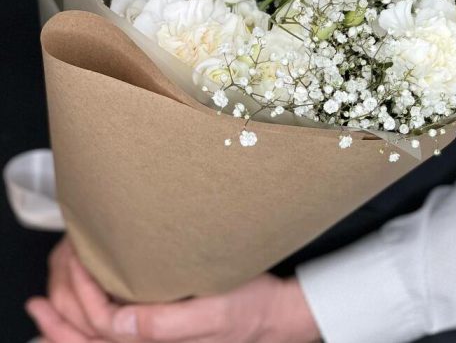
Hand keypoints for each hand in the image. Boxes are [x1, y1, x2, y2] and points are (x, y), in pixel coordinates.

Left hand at [27, 237, 320, 342]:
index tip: (75, 262)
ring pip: (97, 337)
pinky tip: (87, 307)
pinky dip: (91, 321)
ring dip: (68, 321)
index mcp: (155, 342)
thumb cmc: (248, 308)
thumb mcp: (212, 311)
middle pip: (90, 338)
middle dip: (60, 317)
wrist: (273, 314)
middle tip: (41, 293)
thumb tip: (117, 321)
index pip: (100, 326)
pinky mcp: (162, 328)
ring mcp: (155, 338)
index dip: (80, 297)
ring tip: (47, 304)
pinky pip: (115, 330)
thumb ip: (164, 323)